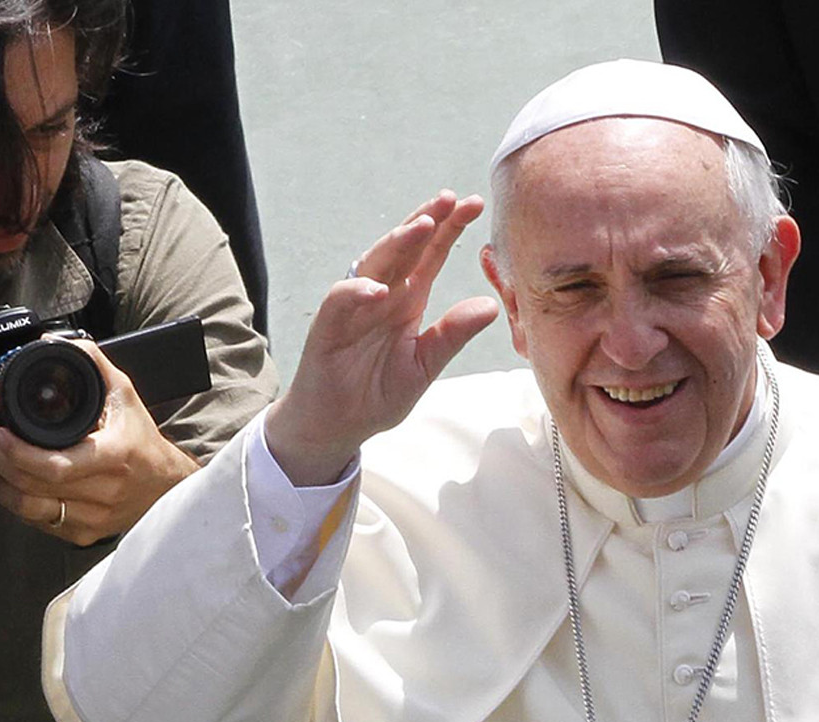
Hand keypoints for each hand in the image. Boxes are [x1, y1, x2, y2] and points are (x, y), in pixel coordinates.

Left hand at [0, 337, 198, 545]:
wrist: (166, 484)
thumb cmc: (142, 441)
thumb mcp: (124, 395)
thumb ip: (94, 365)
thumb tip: (58, 343)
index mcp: (113, 456)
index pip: (53, 466)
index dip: (16, 453)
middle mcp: (104, 491)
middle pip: (33, 488)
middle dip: (1, 464)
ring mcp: (92, 517)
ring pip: (29, 509)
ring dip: (4, 486)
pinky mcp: (83, 534)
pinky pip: (38, 522)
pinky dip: (19, 502)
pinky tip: (15, 483)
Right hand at [266, 191, 499, 484]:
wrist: (337, 426)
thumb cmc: (377, 393)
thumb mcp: (424, 365)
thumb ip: (452, 335)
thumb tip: (491, 306)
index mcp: (407, 300)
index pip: (430, 256)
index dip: (449, 229)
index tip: (474, 205)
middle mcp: (381, 296)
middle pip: (404, 249)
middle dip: (427, 221)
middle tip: (452, 198)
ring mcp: (353, 308)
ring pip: (374, 265)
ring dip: (396, 244)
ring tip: (422, 225)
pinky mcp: (327, 329)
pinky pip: (340, 302)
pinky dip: (357, 292)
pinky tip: (379, 288)